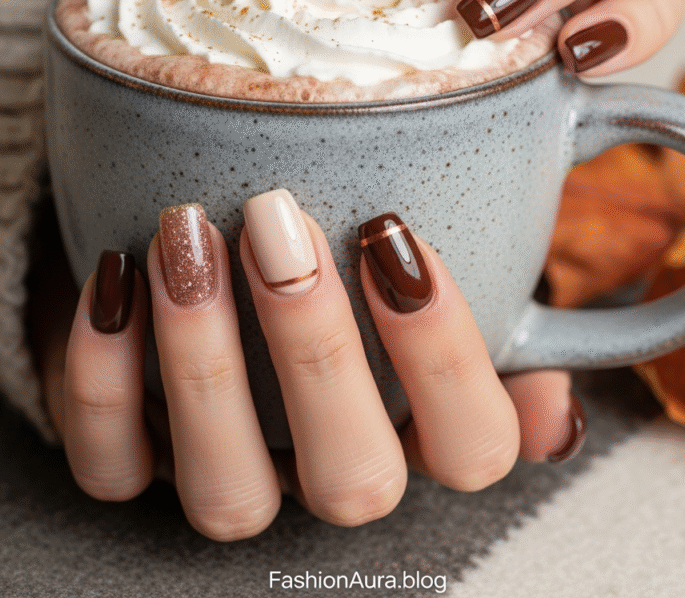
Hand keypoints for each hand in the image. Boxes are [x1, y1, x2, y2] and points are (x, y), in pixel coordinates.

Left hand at [40, 193, 583, 539]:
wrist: (231, 261)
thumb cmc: (348, 261)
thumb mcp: (432, 274)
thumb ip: (508, 312)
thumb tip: (553, 389)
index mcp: (417, 432)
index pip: (474, 445)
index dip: (441, 351)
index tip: (391, 231)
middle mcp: (330, 473)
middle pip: (353, 479)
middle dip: (316, 347)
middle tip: (279, 218)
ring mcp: (234, 479)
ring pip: (227, 495)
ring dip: (204, 363)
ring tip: (186, 234)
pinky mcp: (136, 464)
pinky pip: (111, 466)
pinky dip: (102, 374)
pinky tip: (116, 274)